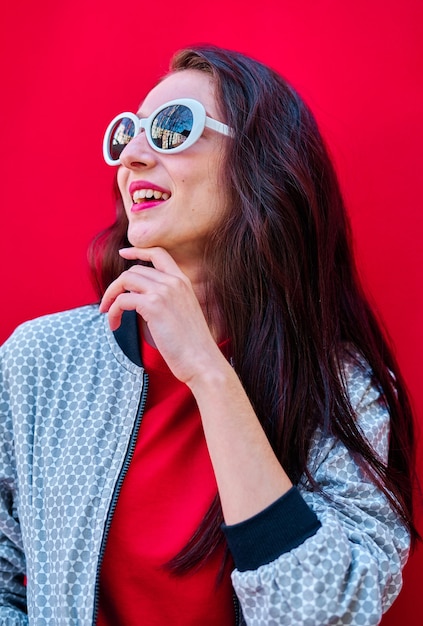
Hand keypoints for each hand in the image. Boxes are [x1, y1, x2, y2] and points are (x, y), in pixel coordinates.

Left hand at [99, 247, 225, 383]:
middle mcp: (173, 282)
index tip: (123, 253)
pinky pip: (122, 301)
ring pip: (125, 281)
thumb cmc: (192, 345)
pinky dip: (112, 312)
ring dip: (110, 297)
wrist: (202, 360)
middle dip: (116, 286)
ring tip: (107, 314)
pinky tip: (114, 325)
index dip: (138, 251)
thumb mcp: (182, 313)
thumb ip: (165, 300)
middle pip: (134, 270)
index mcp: (183, 281)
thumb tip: (138, 299)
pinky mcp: (153, 306)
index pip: (158, 253)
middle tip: (108, 304)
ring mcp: (163, 292)